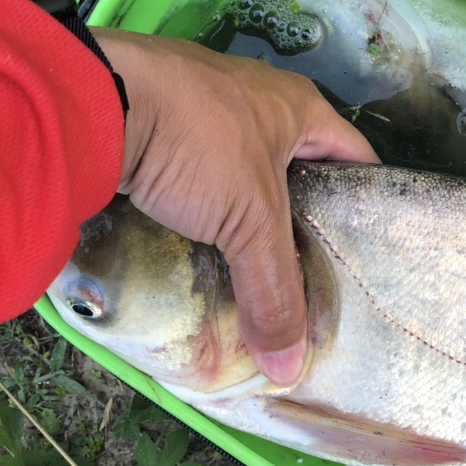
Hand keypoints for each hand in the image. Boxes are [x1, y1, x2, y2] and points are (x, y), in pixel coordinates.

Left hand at [92, 29, 378, 385]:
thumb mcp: (250, 221)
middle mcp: (261, 102)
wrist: (97, 98)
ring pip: (247, 179)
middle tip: (310, 280)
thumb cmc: (199, 143)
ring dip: (250, 220)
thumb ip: (273, 291)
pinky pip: (201, 178)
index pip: (357, 161)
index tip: (368, 260)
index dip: (367, 208)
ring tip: (257, 274)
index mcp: (302, 108)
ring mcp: (209, 110)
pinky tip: (201, 248)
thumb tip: (289, 366)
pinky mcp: (164, 126)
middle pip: (301, 174)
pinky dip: (206, 212)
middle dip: (304, 224)